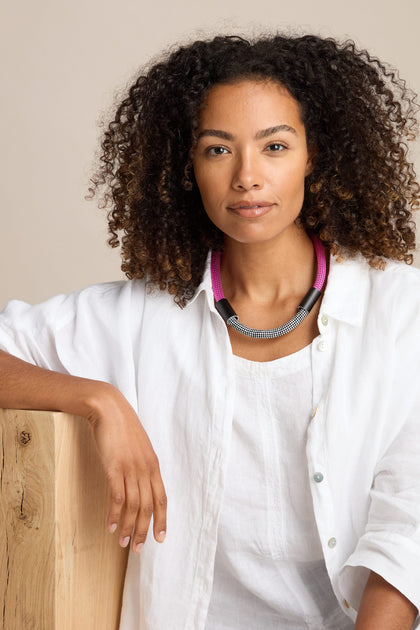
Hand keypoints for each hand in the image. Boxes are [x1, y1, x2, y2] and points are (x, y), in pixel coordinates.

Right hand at [86, 383, 166, 552]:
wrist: (108, 408)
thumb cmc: (122, 427)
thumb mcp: (139, 447)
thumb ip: (142, 464)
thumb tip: (141, 482)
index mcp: (153, 465)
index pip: (161, 498)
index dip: (162, 519)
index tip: (160, 538)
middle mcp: (145, 469)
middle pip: (148, 506)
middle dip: (145, 530)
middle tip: (139, 549)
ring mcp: (130, 468)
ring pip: (133, 506)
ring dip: (129, 527)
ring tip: (123, 543)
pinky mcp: (114, 467)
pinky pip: (117, 497)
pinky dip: (115, 514)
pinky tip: (111, 526)